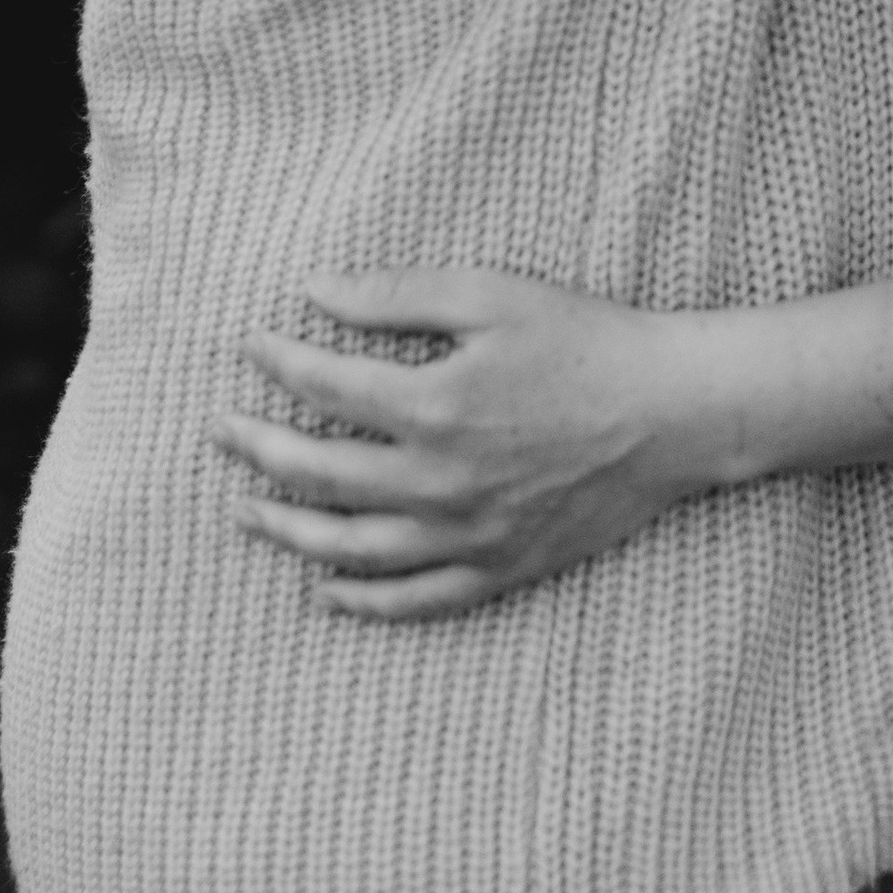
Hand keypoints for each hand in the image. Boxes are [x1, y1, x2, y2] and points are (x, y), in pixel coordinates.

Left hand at [214, 269, 718, 618]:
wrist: (672, 412)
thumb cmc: (585, 341)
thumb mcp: (493, 294)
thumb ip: (398, 296)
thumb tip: (314, 291)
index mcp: (434, 406)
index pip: (326, 387)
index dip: (279, 363)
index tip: (252, 345)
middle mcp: (439, 482)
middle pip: (320, 475)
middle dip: (259, 450)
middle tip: (220, 432)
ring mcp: (467, 535)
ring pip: (351, 549)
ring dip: (288, 531)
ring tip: (246, 512)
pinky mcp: (500, 569)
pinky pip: (414, 600)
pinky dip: (362, 601)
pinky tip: (325, 589)